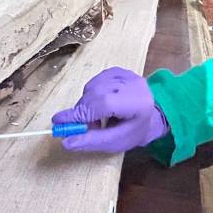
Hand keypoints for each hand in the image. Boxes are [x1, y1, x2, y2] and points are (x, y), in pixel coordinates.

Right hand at [51, 67, 168, 152]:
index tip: (59, 122)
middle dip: (82, 111)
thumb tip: (65, 142)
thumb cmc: (135, 131)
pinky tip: (99, 104)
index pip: (104, 103)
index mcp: (138, 103)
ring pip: (93, 86)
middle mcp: (133, 84)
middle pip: (96, 94)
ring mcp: (126, 74)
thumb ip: (91, 141)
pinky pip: (95, 81)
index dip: (81, 113)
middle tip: (80, 126)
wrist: (154, 114)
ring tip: (96, 118)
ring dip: (87, 104)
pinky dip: (91, 94)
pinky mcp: (119, 70)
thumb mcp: (116, 142)